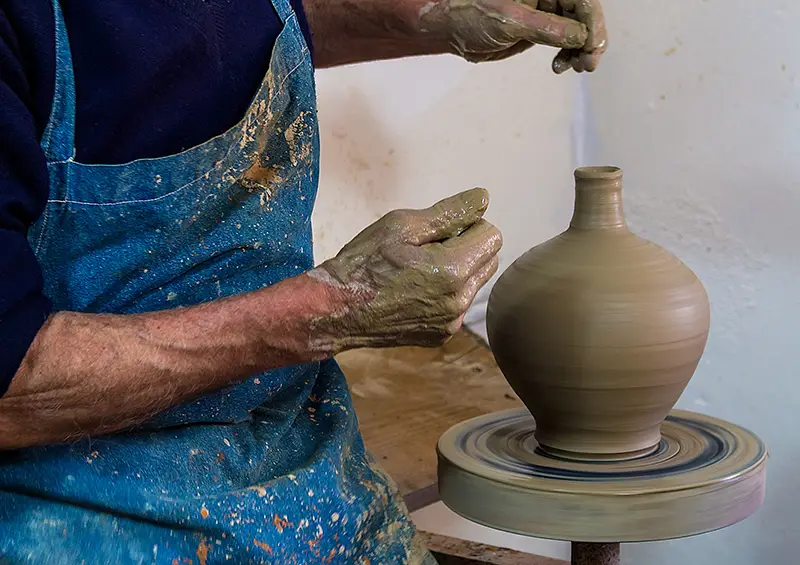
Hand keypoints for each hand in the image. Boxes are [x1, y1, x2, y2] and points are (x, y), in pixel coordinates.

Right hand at [309, 189, 501, 350]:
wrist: (335, 309)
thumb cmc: (363, 262)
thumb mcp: (402, 225)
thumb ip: (449, 213)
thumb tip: (483, 198)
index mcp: (453, 270)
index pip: (492, 235)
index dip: (467, 225)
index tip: (437, 231)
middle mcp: (459, 301)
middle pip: (489, 260)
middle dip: (467, 247)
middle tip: (426, 248)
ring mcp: (451, 322)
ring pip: (474, 283)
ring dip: (457, 271)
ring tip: (417, 270)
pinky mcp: (441, 335)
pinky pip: (457, 305)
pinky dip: (444, 294)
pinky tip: (413, 291)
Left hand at [419, 0, 606, 72]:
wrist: (451, 29)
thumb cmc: (471, 14)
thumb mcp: (511, 21)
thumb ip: (547, 28)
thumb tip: (579, 36)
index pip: (580, 0)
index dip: (592, 22)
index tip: (593, 46)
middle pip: (583, 14)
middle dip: (589, 39)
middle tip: (588, 64)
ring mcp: (545, 11)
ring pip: (576, 29)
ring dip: (580, 50)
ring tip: (575, 67)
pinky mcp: (540, 28)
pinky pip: (563, 40)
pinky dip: (567, 54)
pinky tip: (560, 66)